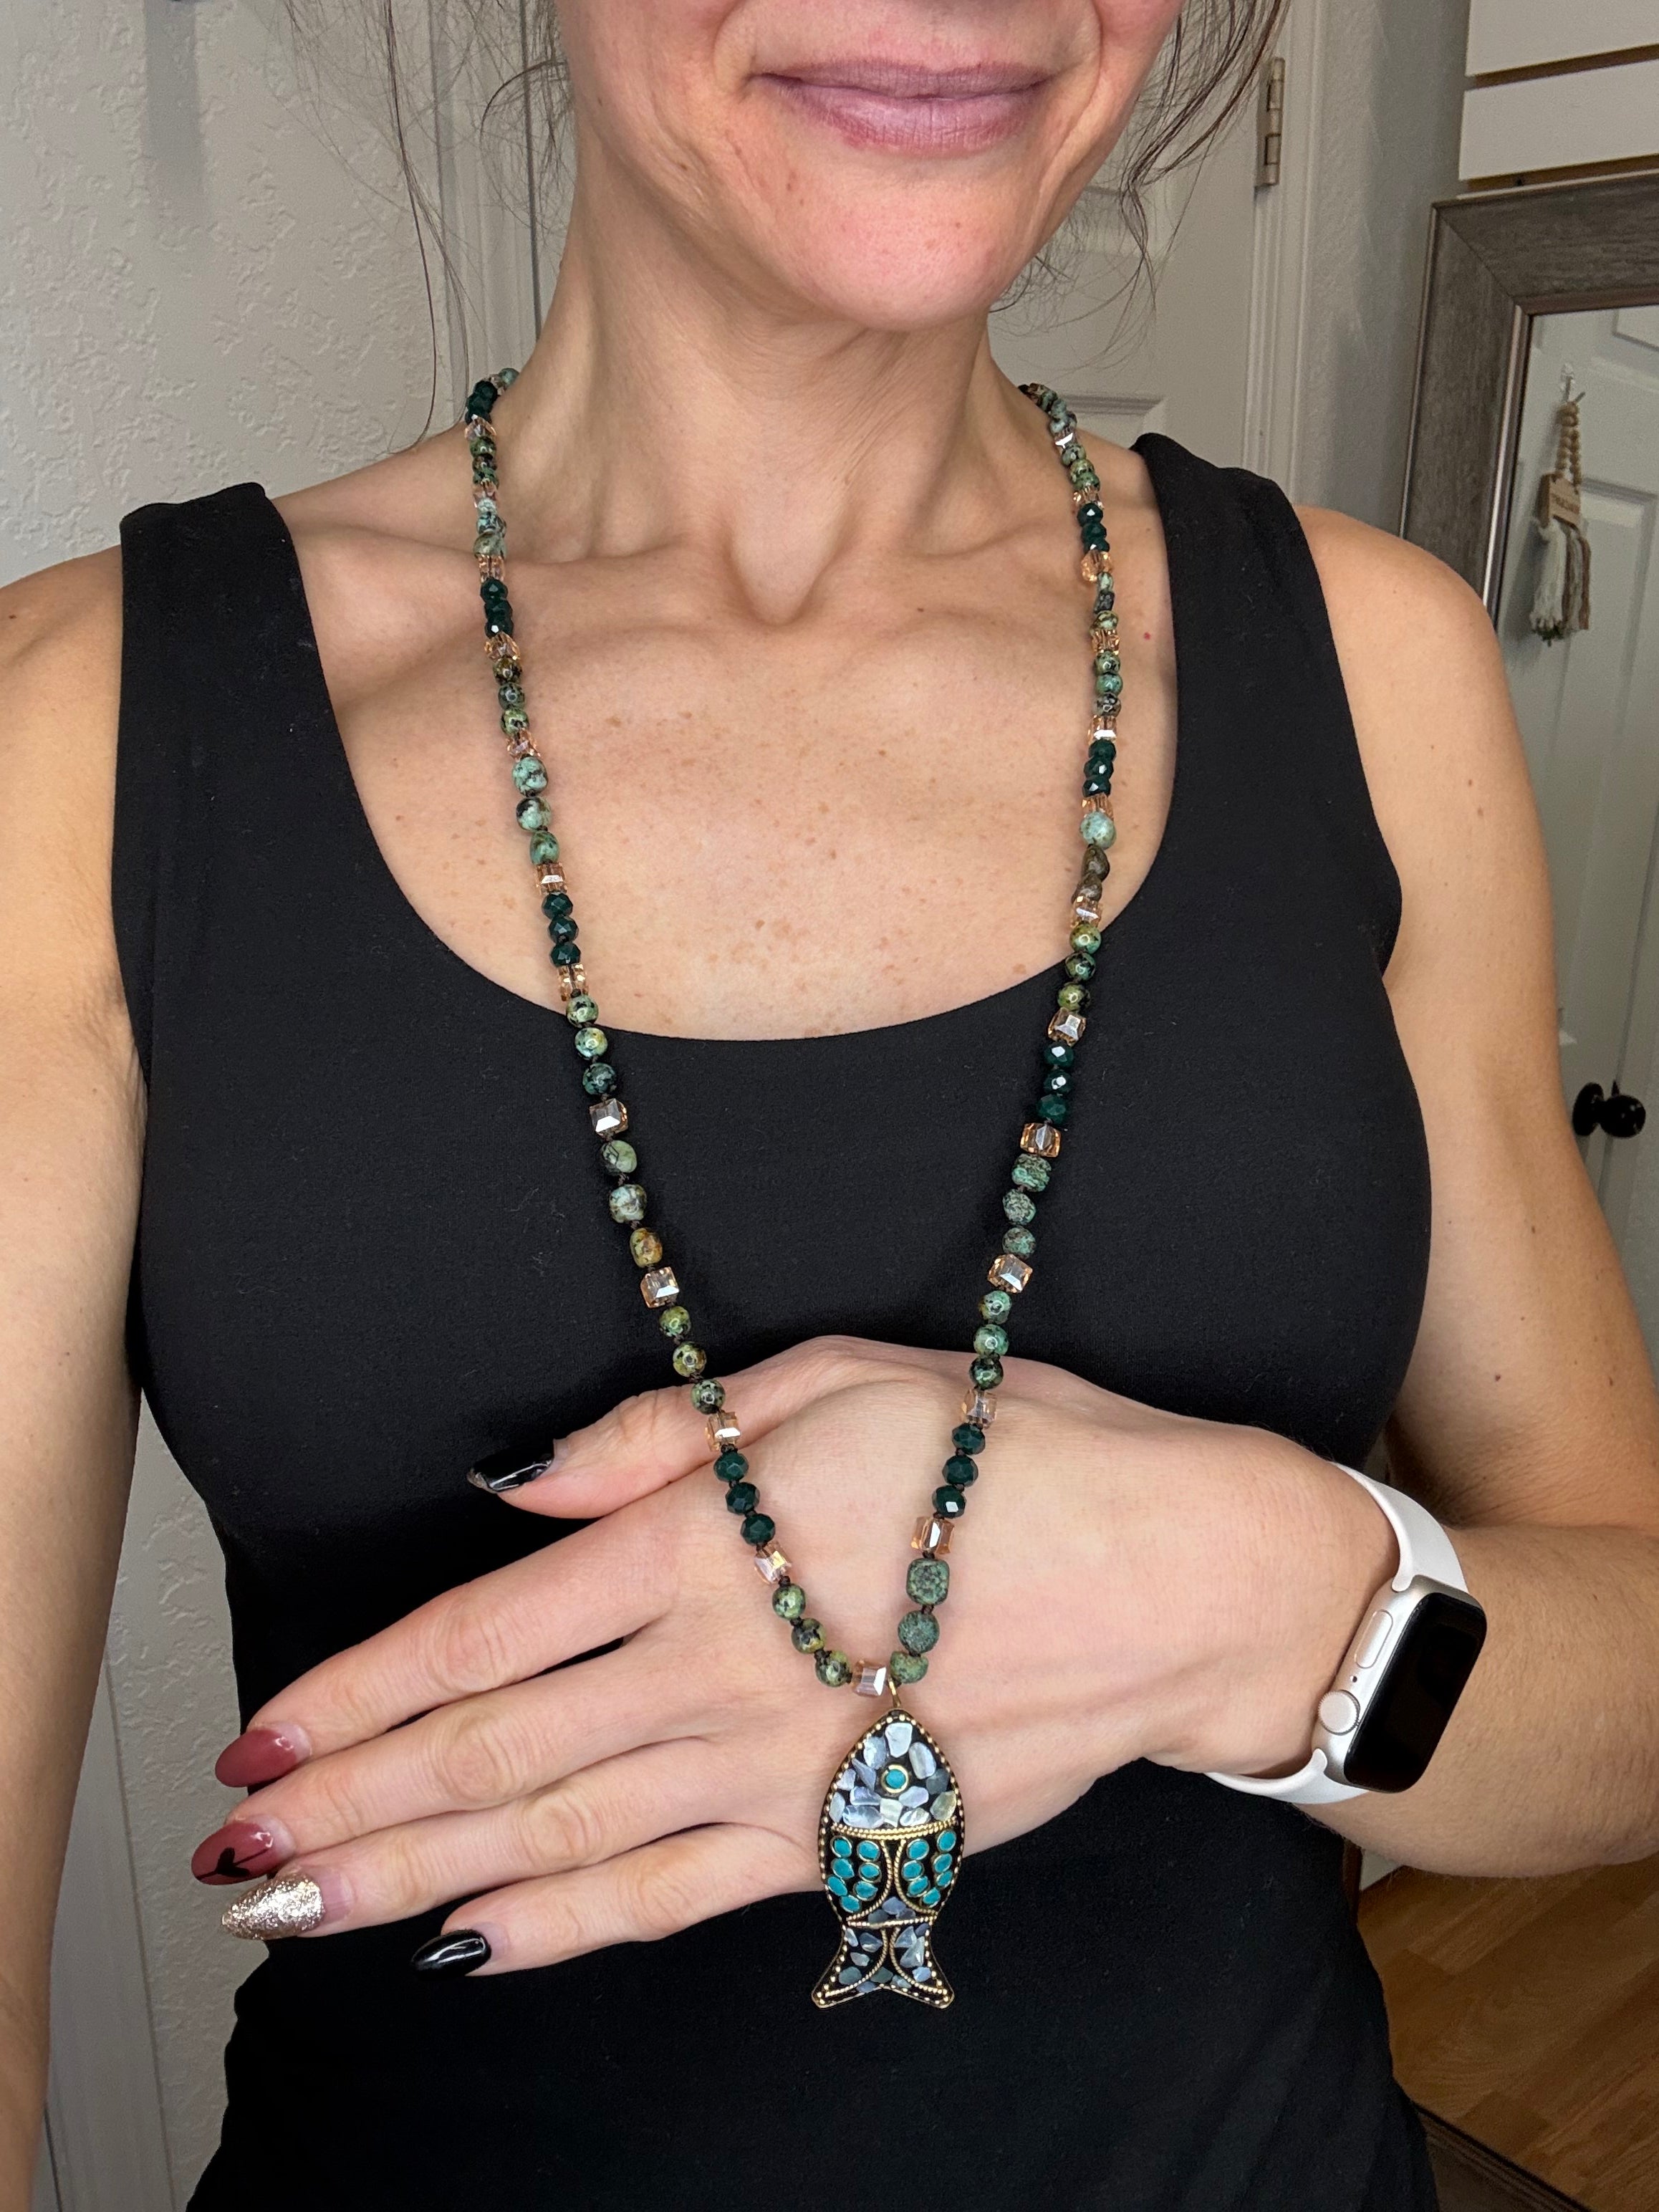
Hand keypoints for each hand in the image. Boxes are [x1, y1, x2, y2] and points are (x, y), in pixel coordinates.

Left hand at [194, 1337, 1391, 1970]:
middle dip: (351, 1805)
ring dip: (417, 1877)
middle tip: (237, 1854)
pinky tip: (476, 1945)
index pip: (488, 1631)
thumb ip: (663, 1438)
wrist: (1185, 1582)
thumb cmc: (1018, 1453)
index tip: (264, 1733)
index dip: (361, 1690)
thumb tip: (518, 1493)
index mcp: (711, 1543)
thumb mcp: (839, 1378)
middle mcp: (723, 1670)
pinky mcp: (845, 1838)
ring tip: (304, 1911)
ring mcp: (781, 1772)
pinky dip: (565, 1925)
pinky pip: (673, 1898)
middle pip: (496, 1751)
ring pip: (559, 1836)